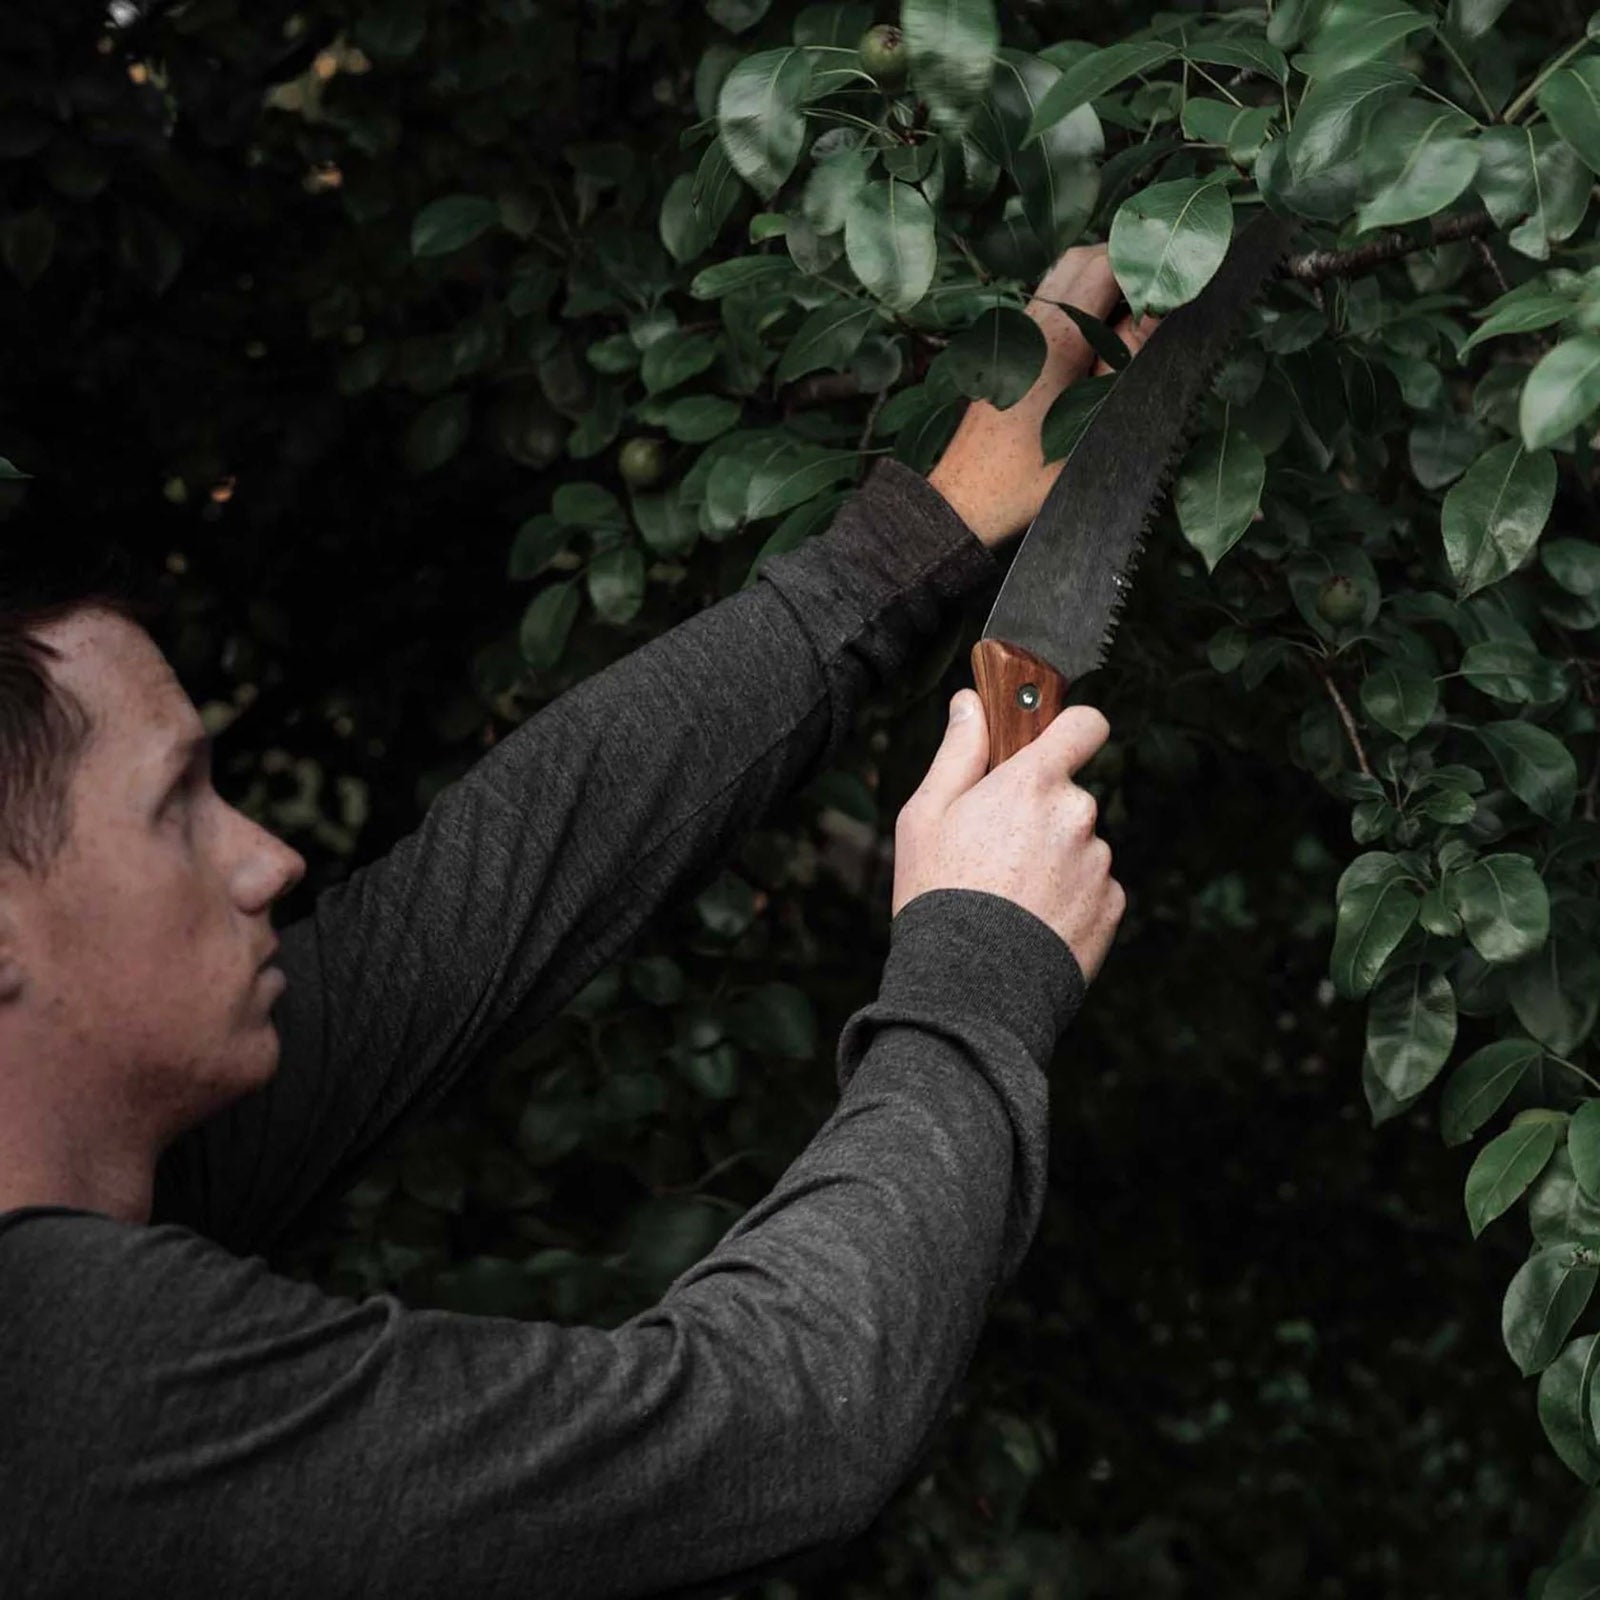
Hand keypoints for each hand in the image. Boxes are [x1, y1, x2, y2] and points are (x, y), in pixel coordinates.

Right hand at [892, 689, 1124, 984]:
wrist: (971, 985)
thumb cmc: (939, 894)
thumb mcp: (926, 815)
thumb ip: (958, 752)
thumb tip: (970, 703)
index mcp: (1033, 782)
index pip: (1084, 724)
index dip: (1070, 728)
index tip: (1053, 744)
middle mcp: (1078, 814)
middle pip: (1068, 796)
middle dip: (1041, 815)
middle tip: (995, 853)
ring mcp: (1099, 862)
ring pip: (1080, 845)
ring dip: (1055, 861)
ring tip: (1010, 900)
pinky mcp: (1112, 907)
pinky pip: (1093, 888)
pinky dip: (1069, 900)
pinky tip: (1032, 923)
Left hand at [926, 244, 1157, 548]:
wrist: (965, 501)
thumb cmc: (1029, 477)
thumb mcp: (1093, 424)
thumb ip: (1126, 361)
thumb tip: (1157, 308)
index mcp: (1054, 339)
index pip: (1105, 265)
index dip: (1146, 263)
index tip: (1177, 279)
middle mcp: (1029, 324)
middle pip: (1081, 259)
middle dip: (1126, 262)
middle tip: (1162, 287)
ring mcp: (1014, 334)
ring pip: (1062, 278)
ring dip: (1101, 280)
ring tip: (1137, 309)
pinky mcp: (1007, 349)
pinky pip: (1049, 303)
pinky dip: (1079, 300)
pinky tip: (1103, 333)